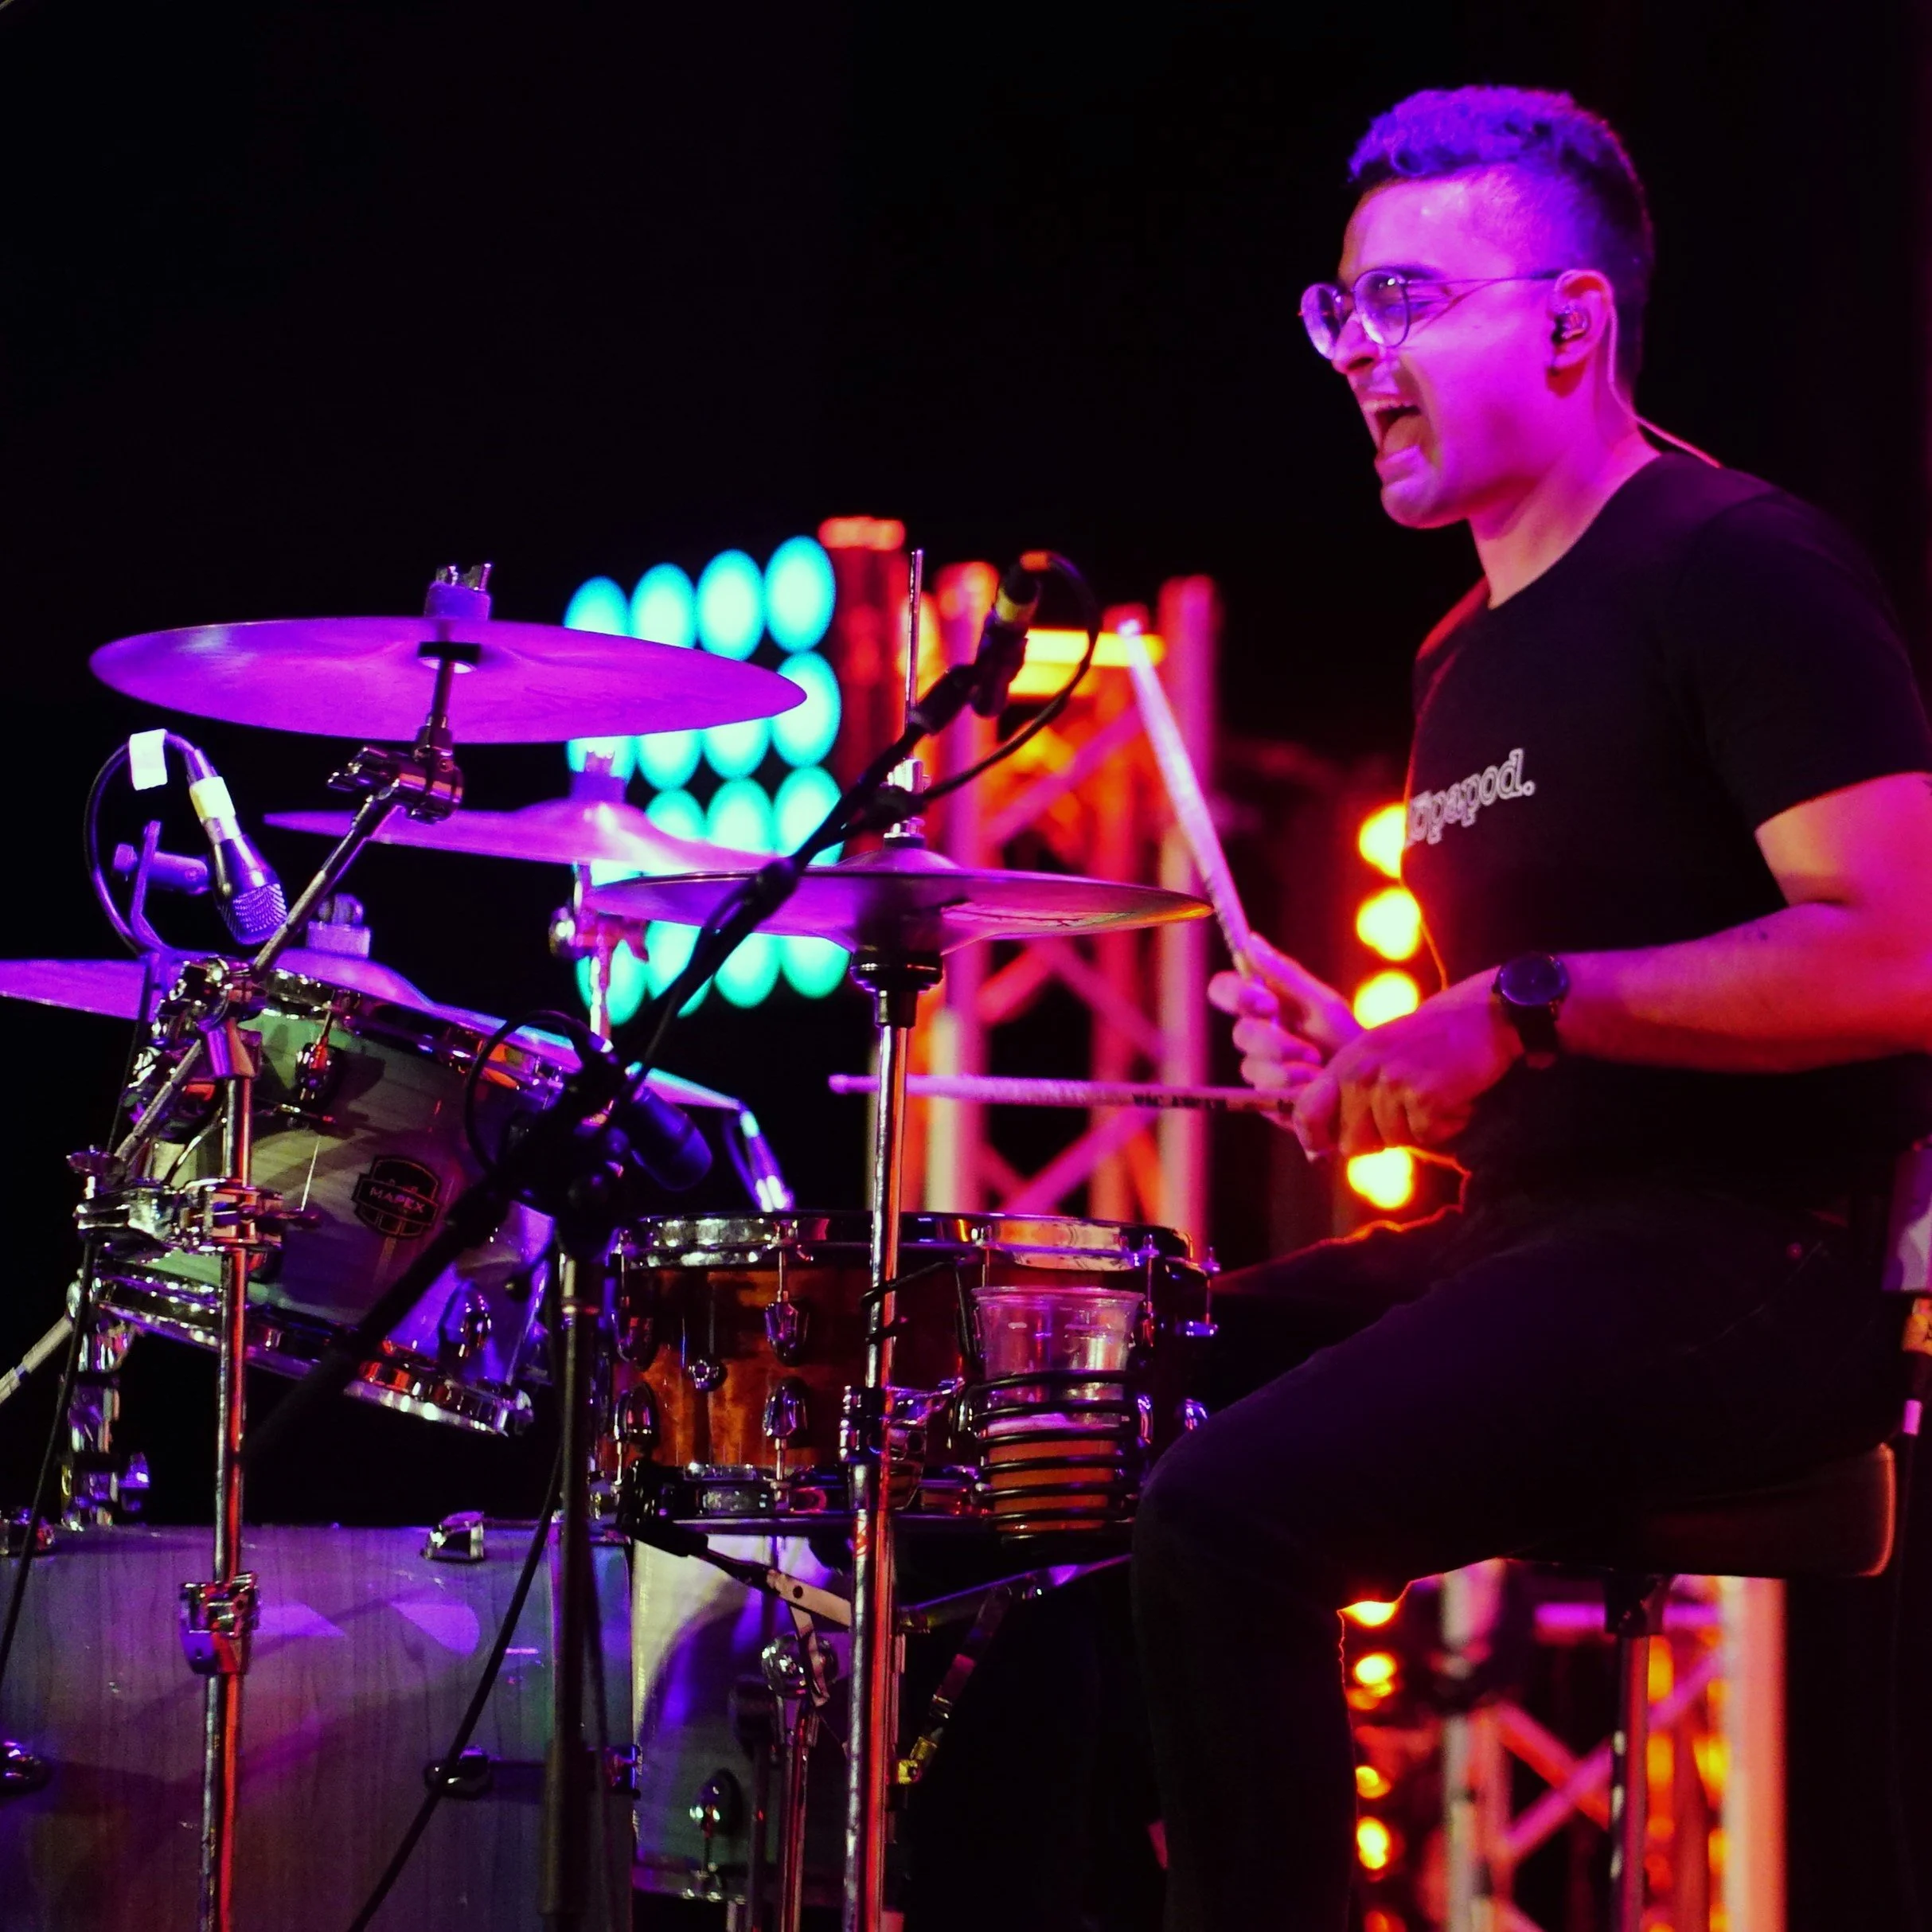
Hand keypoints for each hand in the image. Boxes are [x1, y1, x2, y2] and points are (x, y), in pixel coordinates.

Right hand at [1208, 934, 1361, 1115]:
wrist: (1370, 1084)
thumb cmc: (1347, 1039)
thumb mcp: (1322, 1004)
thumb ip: (1286, 975)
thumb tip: (1250, 941)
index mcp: (1262, 1006)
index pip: (1223, 990)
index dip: (1235, 994)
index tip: (1267, 1004)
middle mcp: (1255, 1037)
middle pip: (1240, 1034)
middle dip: (1274, 1042)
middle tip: (1308, 1050)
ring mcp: (1259, 1070)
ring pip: (1252, 1067)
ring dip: (1288, 1069)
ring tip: (1320, 1071)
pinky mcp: (1266, 1100)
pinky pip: (1265, 1094)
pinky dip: (1293, 1090)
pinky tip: (1315, 1088)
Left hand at [1292, 969, 1519, 1156]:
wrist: (1483, 1015)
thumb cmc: (1431, 1041)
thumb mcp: (1378, 1056)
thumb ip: (1349, 1095)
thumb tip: (1320, 1151)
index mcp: (1346, 1062)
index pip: (1306, 1113)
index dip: (1314, 1141)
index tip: (1326, 1151)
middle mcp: (1362, 1072)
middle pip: (1352, 1144)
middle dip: (1381, 1140)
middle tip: (1409, 1112)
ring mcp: (1391, 1084)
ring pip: (1393, 1143)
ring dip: (1421, 1129)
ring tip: (1435, 1095)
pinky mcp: (1423, 1096)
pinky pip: (1427, 1137)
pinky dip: (1446, 1125)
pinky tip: (1454, 1098)